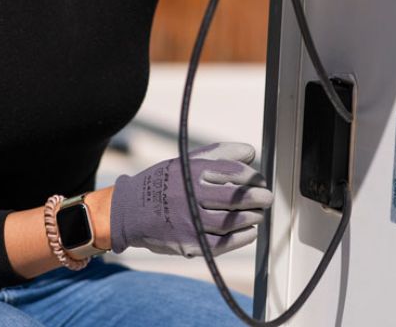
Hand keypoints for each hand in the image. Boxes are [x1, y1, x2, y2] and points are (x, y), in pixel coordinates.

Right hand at [109, 142, 272, 257]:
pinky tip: (249, 231)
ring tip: (257, 213)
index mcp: (192, 171)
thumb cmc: (164, 183)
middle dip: (258, 198)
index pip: (234, 171)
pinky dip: (242, 237)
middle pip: (236, 198)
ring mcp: (190, 221)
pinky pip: (224, 243)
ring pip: (232, 221)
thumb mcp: (187, 160)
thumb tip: (251, 152)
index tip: (259, 181)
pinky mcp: (189, 243)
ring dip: (252, 217)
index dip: (253, 177)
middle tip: (266, 198)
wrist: (129, 211)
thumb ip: (220, 153)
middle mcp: (191, 195)